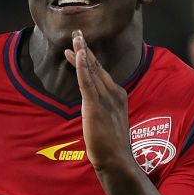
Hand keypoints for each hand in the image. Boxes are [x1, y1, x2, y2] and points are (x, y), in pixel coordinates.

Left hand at [65, 31, 132, 176]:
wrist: (118, 161)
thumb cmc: (113, 148)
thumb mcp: (110, 123)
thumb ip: (104, 111)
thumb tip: (95, 109)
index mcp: (118, 96)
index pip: (101, 73)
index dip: (90, 59)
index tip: (81, 47)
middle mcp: (114, 93)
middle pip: (97, 66)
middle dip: (86, 49)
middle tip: (77, 33)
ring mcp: (106, 99)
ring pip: (92, 70)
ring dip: (82, 51)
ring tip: (74, 38)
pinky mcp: (95, 107)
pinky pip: (87, 82)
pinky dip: (81, 67)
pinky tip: (76, 54)